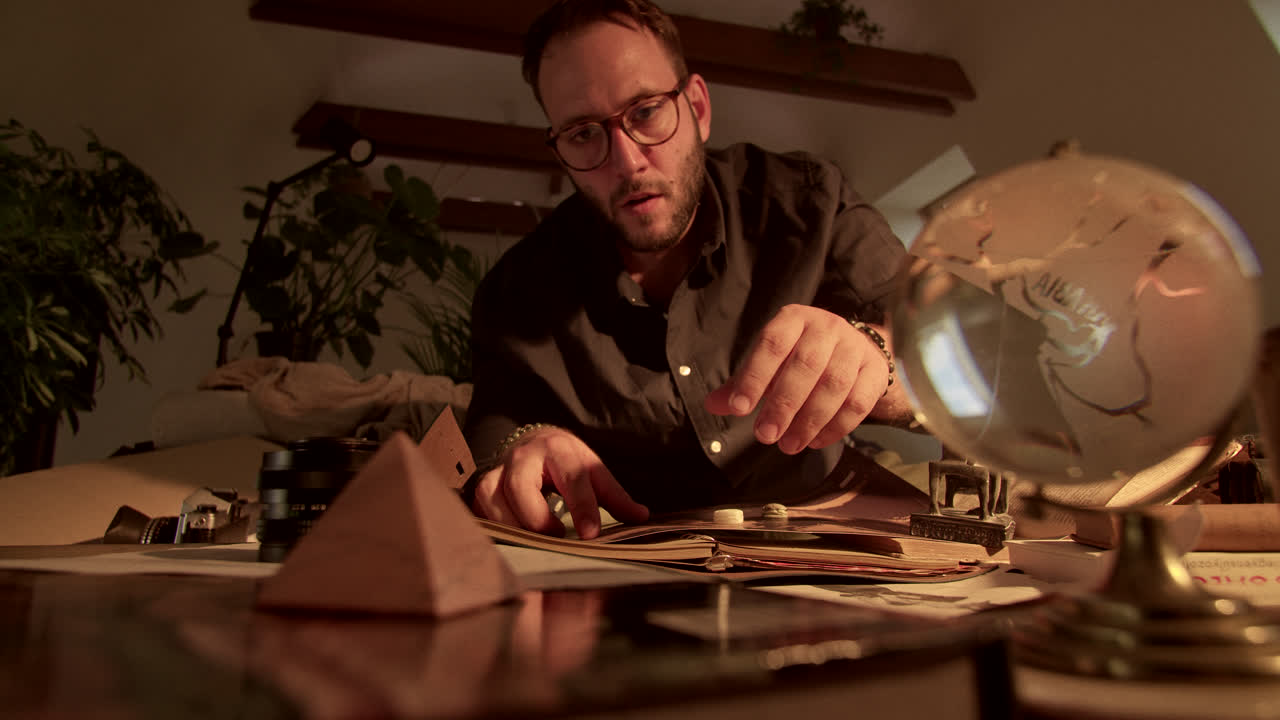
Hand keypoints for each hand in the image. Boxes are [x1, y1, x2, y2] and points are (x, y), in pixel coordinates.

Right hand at [470, 426, 648, 538]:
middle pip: (521, 487)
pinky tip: (512, 544)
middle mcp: (522, 457)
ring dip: (514, 526)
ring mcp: (497, 471)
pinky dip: (496, 530)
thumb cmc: (565, 462)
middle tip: (556, 539)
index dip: (582, 507)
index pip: (572, 478)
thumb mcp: (592, 470)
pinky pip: (481, 511)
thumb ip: (614, 495)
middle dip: (537, 517)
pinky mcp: (481, 488)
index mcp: (557, 448)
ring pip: (493, 500)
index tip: (591, 534)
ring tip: (535, 545)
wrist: (532, 443)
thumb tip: (641, 517)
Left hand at [705, 304, 892, 453]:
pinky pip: (859, 401)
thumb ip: (743, 383)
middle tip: (764, 436)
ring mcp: (855, 347)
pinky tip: (815, 441)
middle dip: (783, 404)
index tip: (738, 409)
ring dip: (810, 420)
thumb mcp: (770, 363)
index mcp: (794, 319)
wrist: (853, 350)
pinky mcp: (876, 370)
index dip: (754, 376)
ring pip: (835, 384)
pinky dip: (836, 426)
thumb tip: (712, 405)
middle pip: (806, 365)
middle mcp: (827, 327)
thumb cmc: (800, 357)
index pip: (772, 344)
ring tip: (789, 446)